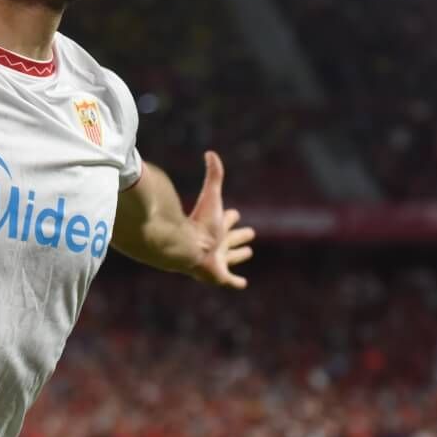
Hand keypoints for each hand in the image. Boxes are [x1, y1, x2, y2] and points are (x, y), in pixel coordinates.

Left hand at [184, 151, 254, 288]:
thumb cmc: (199, 223)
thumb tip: (210, 152)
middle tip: (250, 232)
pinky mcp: (219, 275)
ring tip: (247, 252)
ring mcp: (218, 260)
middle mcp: (216, 243)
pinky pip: (229, 281)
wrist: (186, 247)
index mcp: (214, 226)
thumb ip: (213, 175)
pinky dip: (236, 282)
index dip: (230, 216)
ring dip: (238, 254)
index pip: (224, 219)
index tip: (235, 212)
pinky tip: (241, 284)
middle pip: (229, 238)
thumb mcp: (212, 196)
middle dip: (238, 234)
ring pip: (231, 256)